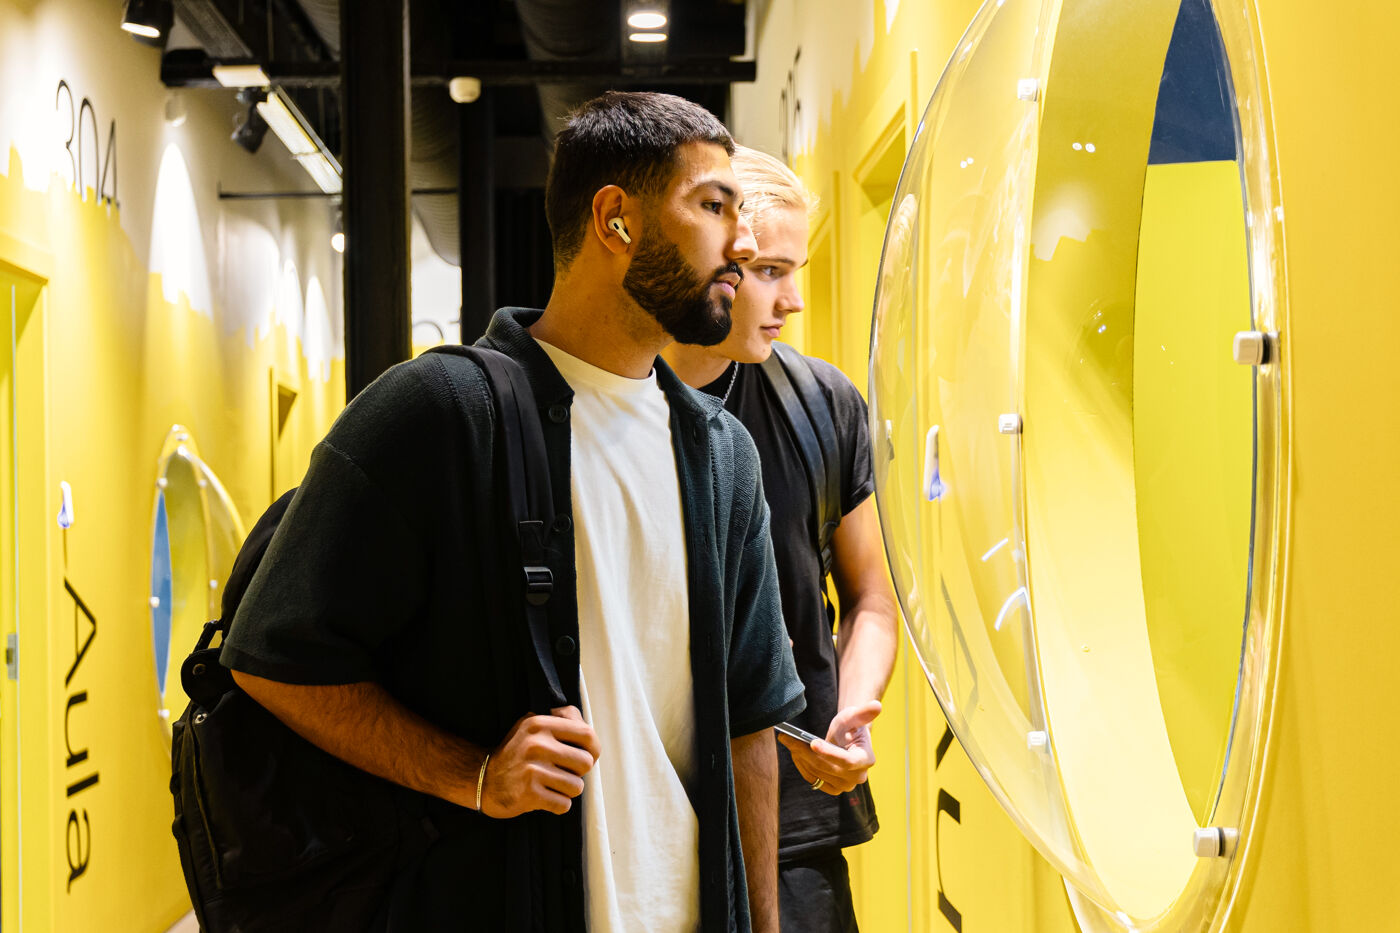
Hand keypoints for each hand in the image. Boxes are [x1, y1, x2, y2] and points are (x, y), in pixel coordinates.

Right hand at [479, 706, 599, 817]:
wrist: (483, 780)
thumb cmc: (516, 752)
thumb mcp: (532, 725)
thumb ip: (561, 719)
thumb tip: (586, 726)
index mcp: (540, 724)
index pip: (587, 734)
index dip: (594, 748)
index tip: (588, 756)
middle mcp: (536, 745)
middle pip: (586, 763)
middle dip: (579, 772)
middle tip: (563, 773)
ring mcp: (532, 770)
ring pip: (577, 787)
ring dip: (568, 790)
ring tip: (552, 785)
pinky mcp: (529, 794)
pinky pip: (564, 804)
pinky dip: (558, 805)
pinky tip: (545, 797)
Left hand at [775, 700, 880, 795]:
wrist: (847, 740)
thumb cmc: (851, 726)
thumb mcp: (854, 716)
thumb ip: (864, 712)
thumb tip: (876, 706)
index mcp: (866, 760)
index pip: (847, 761)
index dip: (830, 753)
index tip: (812, 743)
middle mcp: (857, 777)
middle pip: (827, 767)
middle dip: (805, 752)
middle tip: (788, 738)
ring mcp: (845, 786)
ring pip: (818, 773)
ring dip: (801, 757)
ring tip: (788, 741)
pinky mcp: (833, 789)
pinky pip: (814, 780)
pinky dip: (802, 766)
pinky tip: (794, 752)